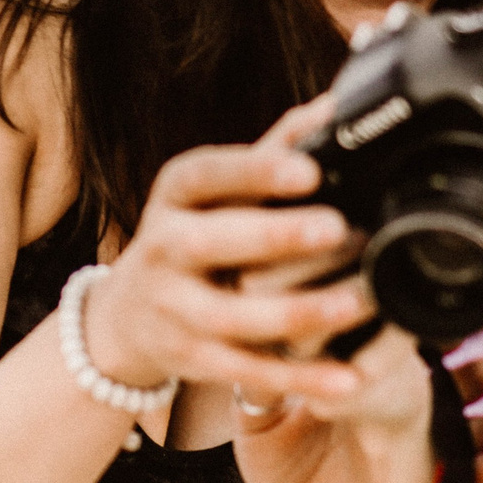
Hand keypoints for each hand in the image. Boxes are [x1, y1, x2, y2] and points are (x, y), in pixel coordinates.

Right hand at [84, 130, 369, 404]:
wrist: (126, 315)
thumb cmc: (190, 237)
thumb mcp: (214, 191)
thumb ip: (273, 150)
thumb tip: (334, 106)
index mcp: (175, 195)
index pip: (207, 175)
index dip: (255, 172)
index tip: (309, 169)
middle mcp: (163, 247)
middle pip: (213, 242)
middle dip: (274, 237)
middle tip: (338, 229)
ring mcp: (172, 308)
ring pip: (233, 315)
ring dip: (298, 310)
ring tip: (356, 303)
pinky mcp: (190, 360)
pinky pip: (249, 370)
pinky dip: (300, 376)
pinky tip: (348, 376)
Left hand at [235, 330, 482, 482]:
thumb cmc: (274, 464)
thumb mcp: (260, 424)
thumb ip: (262, 392)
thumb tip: (265, 351)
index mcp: (360, 381)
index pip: (401, 350)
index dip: (428, 337)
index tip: (450, 328)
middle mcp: (396, 410)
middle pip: (449, 383)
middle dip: (479, 375)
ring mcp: (414, 451)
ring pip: (467, 429)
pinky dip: (481, 476)